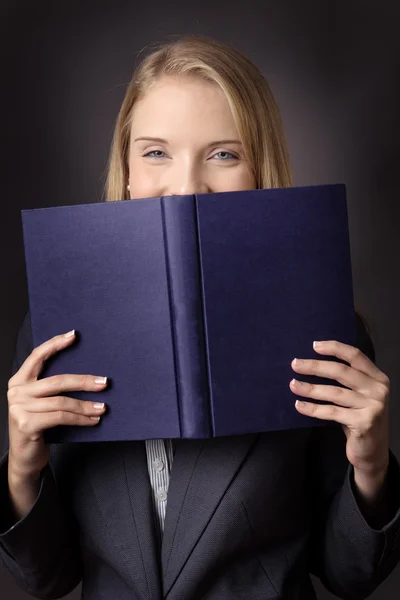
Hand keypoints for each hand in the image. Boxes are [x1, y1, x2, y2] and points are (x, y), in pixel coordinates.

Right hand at [7, 330, 107, 478]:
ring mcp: (19, 408)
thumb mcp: (42, 404)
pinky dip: (80, 418)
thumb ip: (53, 389)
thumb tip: (88, 376)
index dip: (55, 344)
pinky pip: (61, 417)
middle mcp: (16, 392)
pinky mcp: (26, 424)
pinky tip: (93, 421)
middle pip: (57, 381)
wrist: (25, 458)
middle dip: (84, 381)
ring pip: (62, 402)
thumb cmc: (39, 426)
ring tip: (103, 408)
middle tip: (105, 382)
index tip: (74, 335)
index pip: (37, 356)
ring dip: (86, 405)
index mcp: (19, 381)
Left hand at [289, 340, 389, 475]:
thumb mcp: (359, 395)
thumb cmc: (359, 418)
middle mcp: (378, 390)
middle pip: (341, 371)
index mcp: (378, 378)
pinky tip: (299, 405)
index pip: (355, 356)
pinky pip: (331, 412)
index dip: (334, 348)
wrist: (372, 452)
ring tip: (293, 385)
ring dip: (310, 388)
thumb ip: (348, 380)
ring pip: (334, 392)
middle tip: (295, 364)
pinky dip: (313, 408)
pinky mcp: (363, 423)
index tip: (314, 345)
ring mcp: (372, 407)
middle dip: (315, 367)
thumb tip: (312, 363)